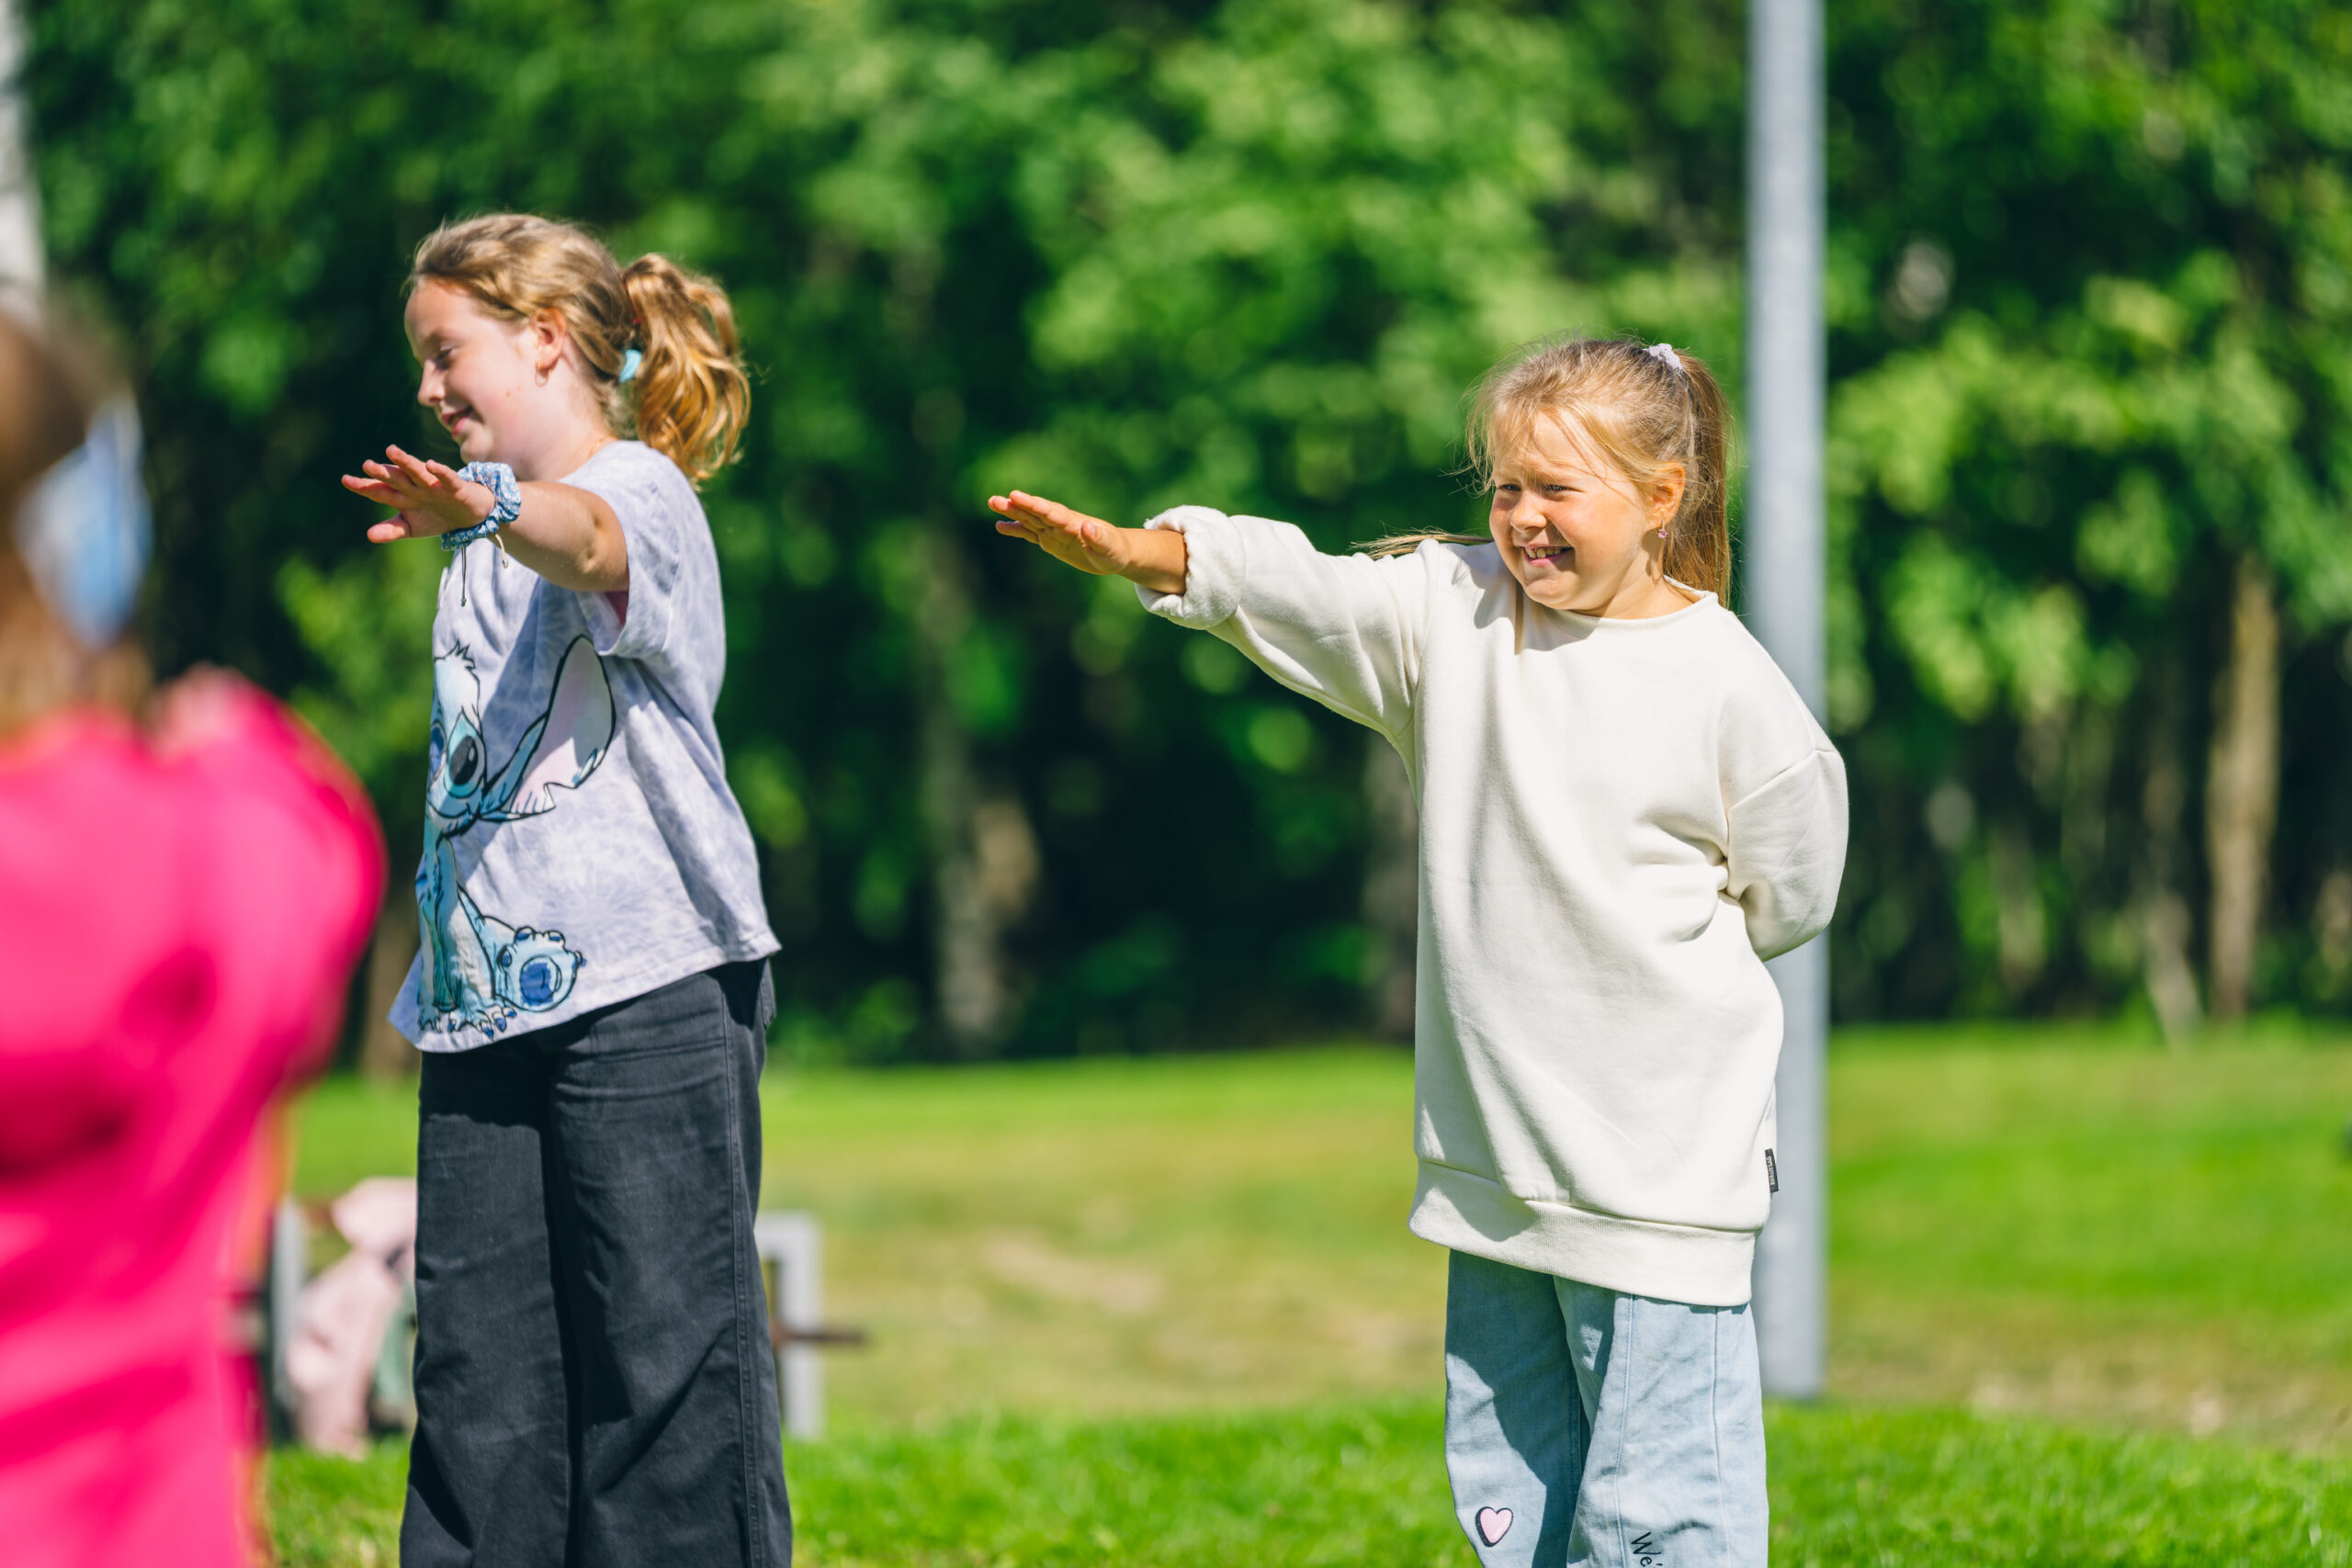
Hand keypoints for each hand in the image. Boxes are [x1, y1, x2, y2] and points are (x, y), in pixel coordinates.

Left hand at [340, 445, 492, 542]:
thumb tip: (368, 535)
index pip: (380, 490)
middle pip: (395, 478)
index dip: (364, 486)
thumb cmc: (436, 516)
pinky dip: (440, 471)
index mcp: (402, 496)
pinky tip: (431, 464)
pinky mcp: (454, 487)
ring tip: (391, 451)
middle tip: (367, 465)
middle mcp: (415, 487)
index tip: (346, 480)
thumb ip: (391, 530)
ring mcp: (434, 485)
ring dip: (405, 461)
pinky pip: (447, 477)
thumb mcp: (411, 527)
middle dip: (382, 472)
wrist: (469, 515)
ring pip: (417, 471)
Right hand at [988, 491, 1125, 574]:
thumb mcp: (1110, 548)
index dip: (1033, 505)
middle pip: (1035, 512)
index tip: (1016, 496)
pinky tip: (1000, 526)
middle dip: (1018, 506)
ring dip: (1012, 512)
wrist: (1116, 553)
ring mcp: (1054, 531)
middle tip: (997, 499)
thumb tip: (1086, 526)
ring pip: (1029, 519)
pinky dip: (1016, 530)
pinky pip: (1030, 534)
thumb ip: (1099, 538)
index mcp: (1073, 523)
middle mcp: (1060, 524)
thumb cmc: (1115, 551)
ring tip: (992, 502)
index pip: (1051, 512)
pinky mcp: (1051, 541)